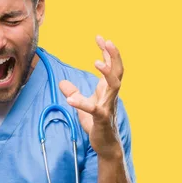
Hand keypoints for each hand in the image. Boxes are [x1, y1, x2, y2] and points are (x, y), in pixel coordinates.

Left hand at [58, 35, 123, 157]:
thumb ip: (74, 92)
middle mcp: (111, 95)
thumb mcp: (82, 105)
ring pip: (114, 86)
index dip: (107, 52)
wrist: (105, 145)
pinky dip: (82, 103)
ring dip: (107, 73)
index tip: (100, 37)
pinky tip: (71, 98)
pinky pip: (93, 109)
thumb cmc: (96, 124)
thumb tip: (63, 82)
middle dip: (114, 55)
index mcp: (107, 90)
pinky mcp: (101, 119)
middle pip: (118, 71)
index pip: (111, 66)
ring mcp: (108, 106)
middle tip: (107, 41)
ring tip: (97, 62)